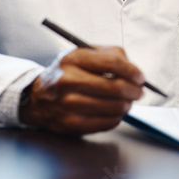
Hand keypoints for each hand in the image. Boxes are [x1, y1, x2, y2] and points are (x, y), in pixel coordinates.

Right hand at [19, 47, 145, 134]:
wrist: (38, 98)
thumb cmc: (67, 74)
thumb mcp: (83, 55)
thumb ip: (110, 55)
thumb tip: (134, 72)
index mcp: (73, 59)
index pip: (112, 63)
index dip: (132, 71)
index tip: (140, 77)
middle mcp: (68, 81)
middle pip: (115, 87)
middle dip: (134, 91)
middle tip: (138, 92)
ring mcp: (68, 104)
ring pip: (113, 107)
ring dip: (126, 105)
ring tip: (126, 102)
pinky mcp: (71, 123)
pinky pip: (106, 123)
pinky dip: (116, 118)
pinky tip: (113, 112)